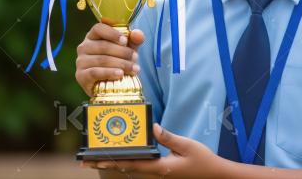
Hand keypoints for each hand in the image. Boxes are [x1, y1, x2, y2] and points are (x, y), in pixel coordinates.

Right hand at [75, 21, 145, 96]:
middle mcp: (84, 47)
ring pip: (102, 60)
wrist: (111, 86)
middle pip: (103, 46)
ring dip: (120, 64)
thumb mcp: (128, 49)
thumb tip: (138, 34)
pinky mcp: (81, 76)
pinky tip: (120, 74)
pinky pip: (95, 72)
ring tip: (134, 68)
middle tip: (135, 57)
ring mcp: (81, 61)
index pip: (99, 28)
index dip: (112, 33)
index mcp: (93, 36)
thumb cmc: (119, 61)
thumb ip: (134, 40)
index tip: (125, 41)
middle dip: (122, 52)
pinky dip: (109, 73)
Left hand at [81, 124, 228, 178]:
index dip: (112, 161)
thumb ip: (168, 137)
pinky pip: (141, 165)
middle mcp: (156, 172)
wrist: (215, 174)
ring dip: (114, 162)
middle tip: (85, 162)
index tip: (96, 159)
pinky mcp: (162, 170)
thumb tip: (152, 126)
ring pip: (132, 167)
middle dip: (106, 163)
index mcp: (160, 167)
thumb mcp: (187, 145)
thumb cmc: (203, 161)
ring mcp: (158, 172)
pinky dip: (128, 160)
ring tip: (97, 159)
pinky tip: (122, 156)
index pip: (131, 164)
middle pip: (126, 167)